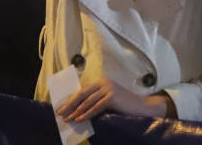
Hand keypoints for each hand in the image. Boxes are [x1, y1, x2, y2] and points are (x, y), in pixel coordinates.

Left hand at [56, 77, 171, 121]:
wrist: (141, 106)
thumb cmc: (124, 106)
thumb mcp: (108, 100)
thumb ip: (96, 101)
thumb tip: (78, 110)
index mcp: (102, 82)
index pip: (83, 91)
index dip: (72, 100)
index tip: (62, 108)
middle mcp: (104, 83)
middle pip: (83, 94)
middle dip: (70, 105)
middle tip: (60, 113)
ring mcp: (108, 89)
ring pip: (88, 101)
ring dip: (76, 111)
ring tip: (68, 119)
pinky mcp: (112, 97)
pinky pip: (96, 107)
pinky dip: (87, 114)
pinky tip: (80, 119)